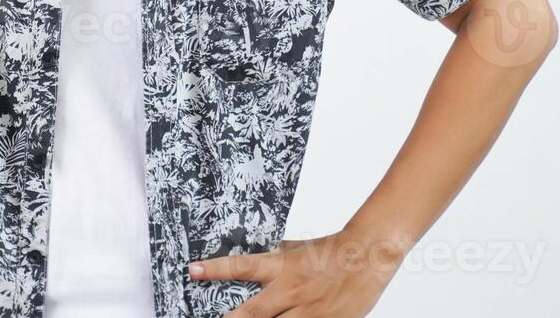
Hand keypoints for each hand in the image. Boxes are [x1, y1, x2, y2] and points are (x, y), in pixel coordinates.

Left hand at [187, 228, 406, 316]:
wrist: (366, 257)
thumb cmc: (332, 250)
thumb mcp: (297, 248)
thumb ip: (277, 257)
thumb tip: (258, 258)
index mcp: (282, 267)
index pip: (241, 266)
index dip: (215, 269)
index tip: (193, 271)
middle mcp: (291, 291)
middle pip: (253, 312)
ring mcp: (308, 312)